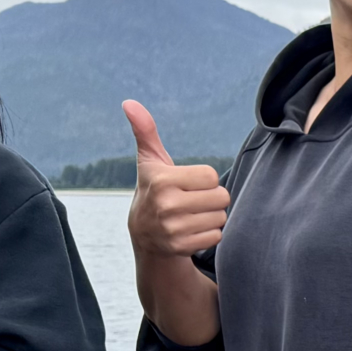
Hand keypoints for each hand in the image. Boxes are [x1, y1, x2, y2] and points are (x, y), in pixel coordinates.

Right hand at [125, 101, 230, 264]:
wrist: (144, 234)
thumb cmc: (153, 189)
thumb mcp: (150, 161)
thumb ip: (146, 131)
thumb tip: (129, 103)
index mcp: (163, 181)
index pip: (211, 175)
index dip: (204, 179)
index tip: (189, 183)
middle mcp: (167, 206)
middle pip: (221, 197)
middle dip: (212, 198)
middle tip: (193, 200)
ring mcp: (174, 230)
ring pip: (221, 217)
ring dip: (212, 216)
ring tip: (192, 214)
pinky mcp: (182, 247)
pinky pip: (217, 236)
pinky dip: (209, 233)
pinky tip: (192, 230)